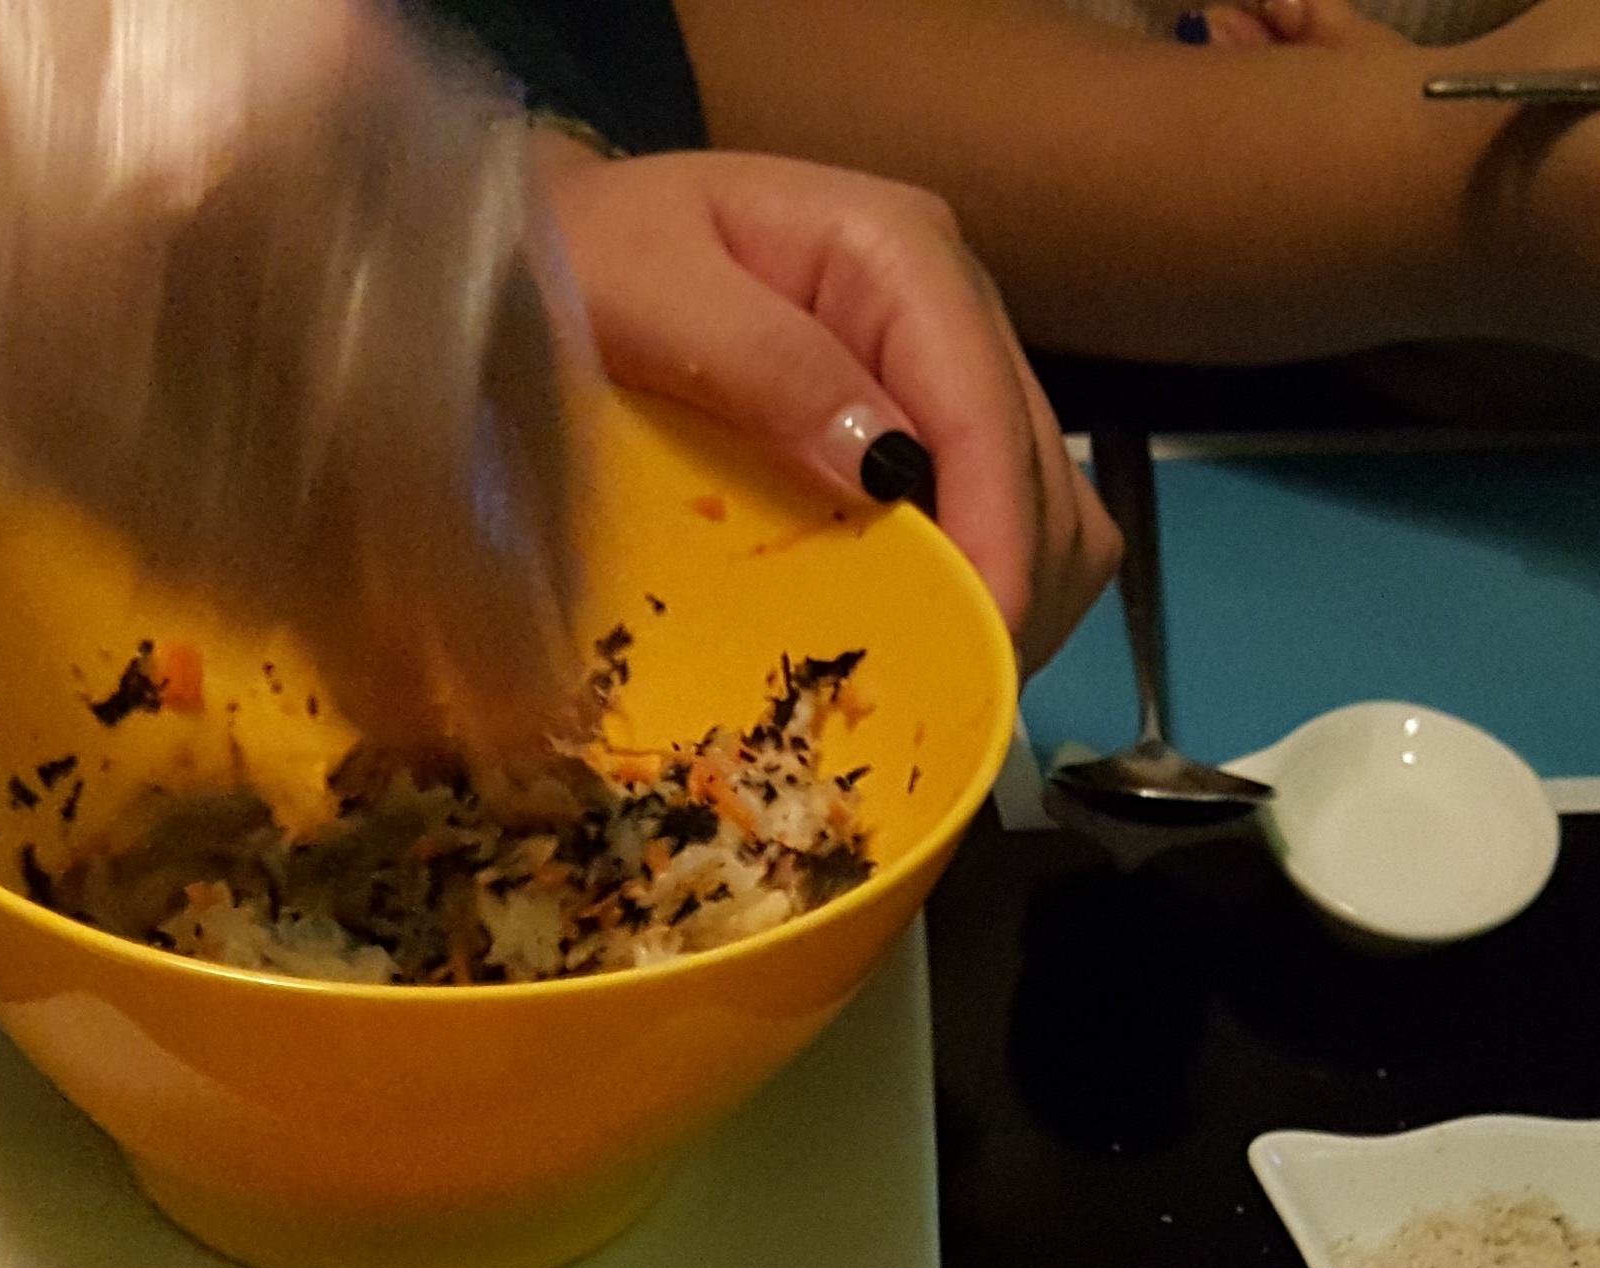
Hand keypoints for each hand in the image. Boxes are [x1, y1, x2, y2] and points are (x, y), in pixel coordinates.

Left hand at [539, 146, 1119, 670]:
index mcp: (897, 250)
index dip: (998, 539)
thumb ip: (763, 364)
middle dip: (1007, 586)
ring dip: (1007, 597)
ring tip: (932, 676)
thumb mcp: (645, 289)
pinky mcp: (927, 415)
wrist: (552, 240)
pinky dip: (982, 585)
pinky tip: (922, 633)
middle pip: (1036, 468)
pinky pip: (1001, 515)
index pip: (985, 409)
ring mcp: (946, 362)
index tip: (978, 649)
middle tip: (938, 696)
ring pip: (1048, 501)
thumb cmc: (577, 255)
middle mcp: (949, 301)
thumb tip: (888, 472)